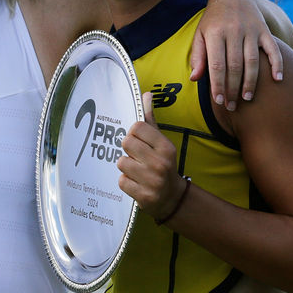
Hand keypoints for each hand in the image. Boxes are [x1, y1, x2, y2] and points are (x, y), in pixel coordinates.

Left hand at [117, 93, 184, 218]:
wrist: (172, 197)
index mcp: (166, 147)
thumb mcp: (160, 142)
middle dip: (128, 150)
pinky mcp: (144, 196)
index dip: (133, 132)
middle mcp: (161, 163)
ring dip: (126, 167)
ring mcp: (153, 181)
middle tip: (137, 157)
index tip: (138, 141)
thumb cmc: (162, 163)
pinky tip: (137, 183)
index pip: (137, 126)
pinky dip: (126, 182)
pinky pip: (121, 181)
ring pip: (121, 162)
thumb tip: (146, 94)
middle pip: (126, 142)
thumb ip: (150, 119)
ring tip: (137, 170)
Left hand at [192, 0, 284, 109]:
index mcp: (215, 33)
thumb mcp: (201, 35)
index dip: (218, 85)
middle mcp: (233, 31)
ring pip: (252, 61)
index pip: (217, 64)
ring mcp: (251, 30)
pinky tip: (277, 79)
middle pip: (235, 66)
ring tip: (248, 98)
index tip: (219, 101)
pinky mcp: (264, 30)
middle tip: (232, 106)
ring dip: (251, 82)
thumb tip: (195, 79)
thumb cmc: (213, 22)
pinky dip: (277, 64)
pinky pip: (273, 49)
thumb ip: (198, 57)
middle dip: (233, 88)